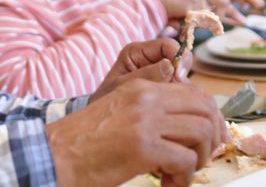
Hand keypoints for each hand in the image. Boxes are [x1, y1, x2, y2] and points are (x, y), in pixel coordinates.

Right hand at [47, 79, 226, 186]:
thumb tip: (189, 127)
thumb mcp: (120, 113)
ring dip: (198, 159)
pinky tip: (168, 184)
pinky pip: (186, 160)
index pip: (194, 92)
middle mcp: (147, 97)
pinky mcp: (143, 147)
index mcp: (141, 87)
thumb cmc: (83, 142)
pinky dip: (184, 178)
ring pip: (201, 132)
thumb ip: (150, 112)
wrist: (53, 155)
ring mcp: (146, 120)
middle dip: (212, 137)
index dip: (211, 116)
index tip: (212, 138)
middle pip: (204, 109)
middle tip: (202, 160)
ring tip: (180, 174)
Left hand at [91, 38, 191, 103]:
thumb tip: (171, 67)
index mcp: (137, 52)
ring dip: (180, 90)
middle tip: (173, 93)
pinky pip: (179, 90)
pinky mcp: (165, 88)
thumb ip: (146, 76)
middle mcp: (150, 59)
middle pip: (180, 59)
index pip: (168, 45)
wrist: (102, 123)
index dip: (179, 57)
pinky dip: (178, 99)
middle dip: (181, 76)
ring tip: (165, 105)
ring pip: (182, 76)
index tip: (179, 77)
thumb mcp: (122, 87)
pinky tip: (168, 109)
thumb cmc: (106, 102)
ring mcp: (159, 74)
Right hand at [140, 0, 244, 24]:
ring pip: (212, 13)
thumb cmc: (158, 2)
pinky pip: (201, 20)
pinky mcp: (192, 2)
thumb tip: (212, 18)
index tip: (239, 13)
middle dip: (229, 14)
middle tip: (242, 21)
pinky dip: (194, 26)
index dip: (228, 5)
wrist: (144, 0)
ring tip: (197, 23)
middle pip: (222, 2)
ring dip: (206, 23)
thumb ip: (196, 3)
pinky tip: (182, 24)